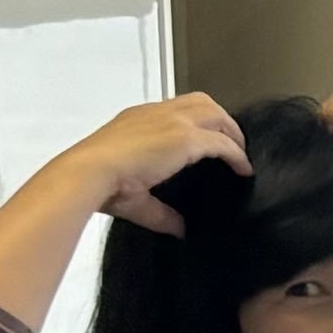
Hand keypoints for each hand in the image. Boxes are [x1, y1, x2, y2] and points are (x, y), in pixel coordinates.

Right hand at [83, 91, 248, 234]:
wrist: (88, 174)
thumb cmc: (101, 185)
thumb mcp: (135, 197)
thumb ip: (161, 212)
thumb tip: (181, 230)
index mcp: (137, 120)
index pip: (174, 110)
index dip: (195, 122)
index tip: (206, 140)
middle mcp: (156, 113)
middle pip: (201, 102)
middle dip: (221, 120)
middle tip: (232, 143)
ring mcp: (172, 122)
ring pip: (216, 114)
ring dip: (232, 131)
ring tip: (241, 153)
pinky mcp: (185, 137)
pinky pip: (222, 142)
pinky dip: (236, 154)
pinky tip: (243, 169)